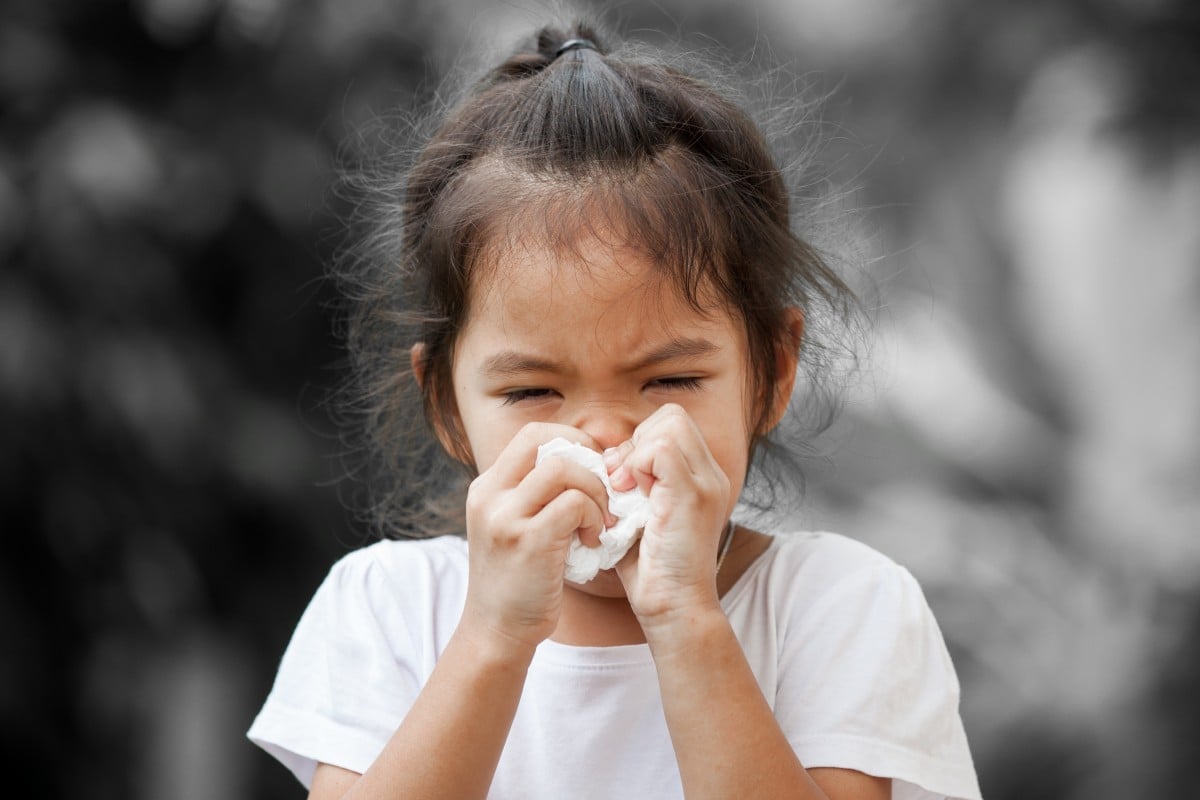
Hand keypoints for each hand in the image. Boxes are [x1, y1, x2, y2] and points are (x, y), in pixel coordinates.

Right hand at [460, 423, 613, 654]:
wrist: (496, 632)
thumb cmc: (518, 581)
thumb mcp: (513, 527)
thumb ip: (534, 496)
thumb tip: (582, 464)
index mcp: (487, 487)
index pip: (532, 434)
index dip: (571, 440)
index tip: (593, 470)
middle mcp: (489, 495)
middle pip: (544, 440)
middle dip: (586, 457)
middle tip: (603, 490)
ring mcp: (504, 517)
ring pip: (563, 469)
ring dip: (594, 491)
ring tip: (599, 522)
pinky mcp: (526, 541)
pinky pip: (574, 504)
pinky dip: (594, 517)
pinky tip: (594, 540)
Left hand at [606, 404, 731, 634]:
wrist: (674, 608)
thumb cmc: (650, 570)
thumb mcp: (639, 516)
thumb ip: (631, 485)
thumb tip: (605, 461)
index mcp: (701, 478)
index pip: (672, 424)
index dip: (639, 442)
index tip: (620, 479)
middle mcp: (710, 475)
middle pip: (672, 417)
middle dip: (636, 441)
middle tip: (620, 482)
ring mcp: (706, 483)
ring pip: (668, 425)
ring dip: (635, 452)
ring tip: (623, 489)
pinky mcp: (693, 495)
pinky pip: (661, 450)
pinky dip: (636, 465)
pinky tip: (627, 496)